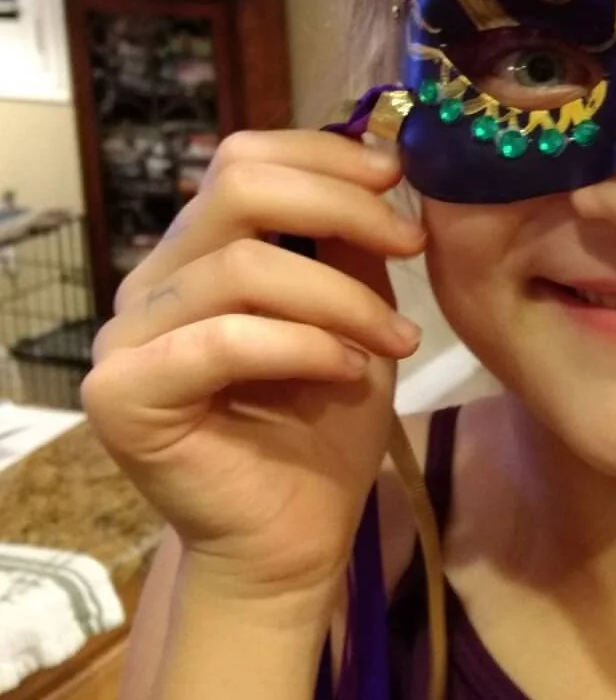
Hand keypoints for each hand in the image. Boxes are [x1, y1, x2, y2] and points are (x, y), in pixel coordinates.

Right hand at [83, 130, 424, 621]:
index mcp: (196, 253)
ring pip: (243, 266)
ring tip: (396, 342)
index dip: (323, 155)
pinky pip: (222, 339)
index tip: (397, 177)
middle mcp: (151, 283)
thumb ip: (349, 244)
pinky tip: (349, 371)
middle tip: (409, 245)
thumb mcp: (354, 316)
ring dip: (341, 298)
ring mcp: (127, 337)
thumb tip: (379, 159)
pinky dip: (302, 346)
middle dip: (340, 206)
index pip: (243, 160)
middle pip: (236, 188)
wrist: (293, 543)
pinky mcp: (123, 394)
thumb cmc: (320, 434)